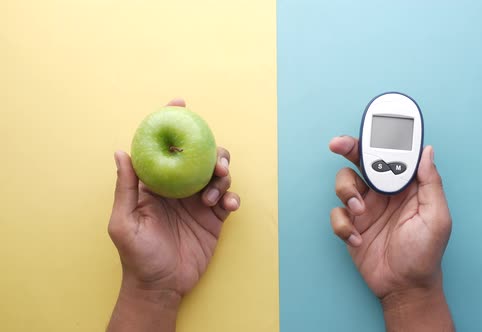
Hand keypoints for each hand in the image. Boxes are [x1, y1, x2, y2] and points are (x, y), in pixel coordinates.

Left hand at [107, 99, 239, 331]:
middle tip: (216, 164)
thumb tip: (121, 151)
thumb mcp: (124, 221)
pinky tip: (227, 207)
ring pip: (217, 174)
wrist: (161, 286)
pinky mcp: (215, 217)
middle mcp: (179, 187)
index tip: (180, 103)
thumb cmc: (136, 256)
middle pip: (199, 156)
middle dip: (211, 152)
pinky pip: (229, 198)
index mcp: (156, 183)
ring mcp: (198, 201)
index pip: (163, 147)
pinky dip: (232, 197)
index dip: (171, 121)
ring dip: (222, 177)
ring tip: (214, 195)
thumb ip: (126, 187)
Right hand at [329, 136, 452, 330]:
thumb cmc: (426, 254)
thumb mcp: (437, 217)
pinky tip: (358, 238)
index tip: (373, 127)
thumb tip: (427, 151)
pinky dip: (343, 225)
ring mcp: (366, 208)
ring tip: (358, 211)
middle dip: (349, 149)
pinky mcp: (351, 225)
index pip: (393, 156)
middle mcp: (384, 193)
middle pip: (362, 162)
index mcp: (406, 187)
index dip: (382, 140)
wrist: (404, 287)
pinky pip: (337, 214)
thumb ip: (431, 183)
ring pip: (345, 183)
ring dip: (346, 193)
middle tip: (337, 144)